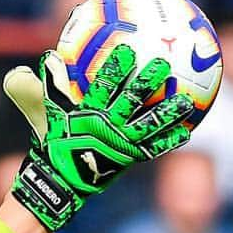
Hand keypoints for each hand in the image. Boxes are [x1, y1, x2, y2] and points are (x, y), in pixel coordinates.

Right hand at [3, 44, 192, 229]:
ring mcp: (121, 144)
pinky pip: (153, 149)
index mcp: (88, 114)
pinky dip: (169, 141)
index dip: (116, 70)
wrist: (62, 182)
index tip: (128, 50)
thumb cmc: (55, 143)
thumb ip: (47, 86)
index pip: (103, 88)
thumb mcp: (46, 114)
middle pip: (131, 101)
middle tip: (163, 64)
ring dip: (168, 113)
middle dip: (147, 82)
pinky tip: (186, 131)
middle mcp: (108, 128)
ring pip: (149, 125)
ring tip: (186, 101)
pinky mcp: (130, 159)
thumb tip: (48, 56)